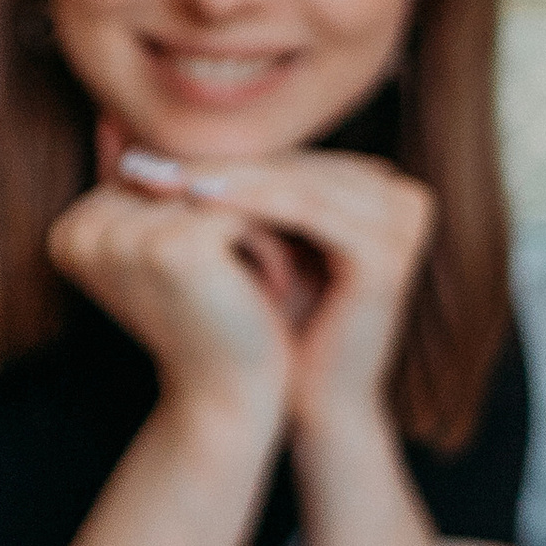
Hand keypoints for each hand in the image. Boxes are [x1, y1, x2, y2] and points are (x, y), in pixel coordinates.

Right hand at [46, 138, 293, 435]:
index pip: (157, 183)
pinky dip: (270, 240)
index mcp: (69, 231)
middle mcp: (82, 231)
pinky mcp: (174, 246)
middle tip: (271, 250)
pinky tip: (281, 282)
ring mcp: (124, 236)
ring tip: (281, 262)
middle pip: (184, 183)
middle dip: (234, 210)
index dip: (208, 207)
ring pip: (217, 195)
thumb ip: (151, 190)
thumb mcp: (172, 253)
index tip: (236, 253)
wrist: (223, 402)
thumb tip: (126, 119)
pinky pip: (242, 212)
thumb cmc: (204, 326)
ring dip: (258, 223)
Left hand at [116, 148, 432, 439]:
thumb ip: (235, 193)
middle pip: (293, 165)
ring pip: (297, 180)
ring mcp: (403, 221)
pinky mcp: (388, 250)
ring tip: (163, 177)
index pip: (288, 158)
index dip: (218, 155)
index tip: (142, 154)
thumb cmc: (281, 329)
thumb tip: (149, 140)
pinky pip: (308, 209)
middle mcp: (402, 196)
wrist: (319, 406)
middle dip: (217, 163)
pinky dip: (252, 201)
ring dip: (226, 176)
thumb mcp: (259, 248)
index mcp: (380, 188)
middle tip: (145, 159)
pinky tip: (198, 200)